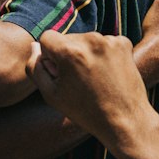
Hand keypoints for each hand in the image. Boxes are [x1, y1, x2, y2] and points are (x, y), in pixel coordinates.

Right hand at [29, 32, 149, 152]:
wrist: (124, 121)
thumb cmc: (84, 111)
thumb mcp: (51, 94)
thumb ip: (35, 68)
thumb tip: (34, 46)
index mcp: (69, 51)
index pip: (47, 38)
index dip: (49, 56)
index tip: (58, 72)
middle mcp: (90, 40)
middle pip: (67, 39)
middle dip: (67, 54)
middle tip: (77, 80)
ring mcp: (109, 41)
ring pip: (85, 40)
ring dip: (85, 54)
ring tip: (94, 79)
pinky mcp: (124, 43)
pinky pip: (104, 43)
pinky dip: (103, 54)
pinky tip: (107, 74)